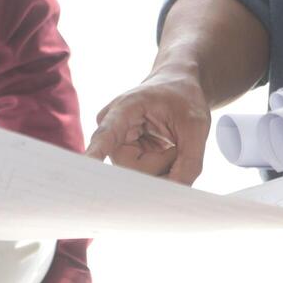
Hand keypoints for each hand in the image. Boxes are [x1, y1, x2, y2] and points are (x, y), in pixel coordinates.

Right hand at [86, 70, 210, 184]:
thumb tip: (176, 193)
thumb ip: (190, 161)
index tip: (85, 165)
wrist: (178, 88)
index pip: (106, 135)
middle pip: (134, 169)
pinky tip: (165, 150)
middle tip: (176, 142)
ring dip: (165, 166)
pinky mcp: (124, 160)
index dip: (96, 152)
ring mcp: (116, 148)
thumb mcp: (196, 125)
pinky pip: (145, 178)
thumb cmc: (184, 98)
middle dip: (163, 163)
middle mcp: (111, 131)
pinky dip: (163, 169)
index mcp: (124, 110)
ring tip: (170, 142)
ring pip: (141, 177)